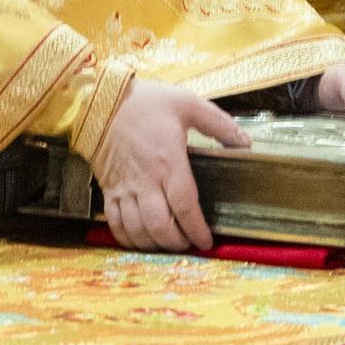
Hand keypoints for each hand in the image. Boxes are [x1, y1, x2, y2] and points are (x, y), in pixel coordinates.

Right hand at [93, 81, 246, 251]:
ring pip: (137, 229)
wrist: (99, 99)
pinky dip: (126, 238)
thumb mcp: (186, 103)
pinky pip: (114, 222)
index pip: (184, 206)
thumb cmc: (144, 101)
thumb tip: (245, 141)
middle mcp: (145, 179)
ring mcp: (124, 187)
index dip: (197, 229)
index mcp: (168, 160)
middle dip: (177, 242)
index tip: (206, 241)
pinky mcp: (108, 188)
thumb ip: (218, 123)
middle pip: (160, 225)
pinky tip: (138, 240)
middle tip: (188, 244)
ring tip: (167, 245)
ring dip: (153, 244)